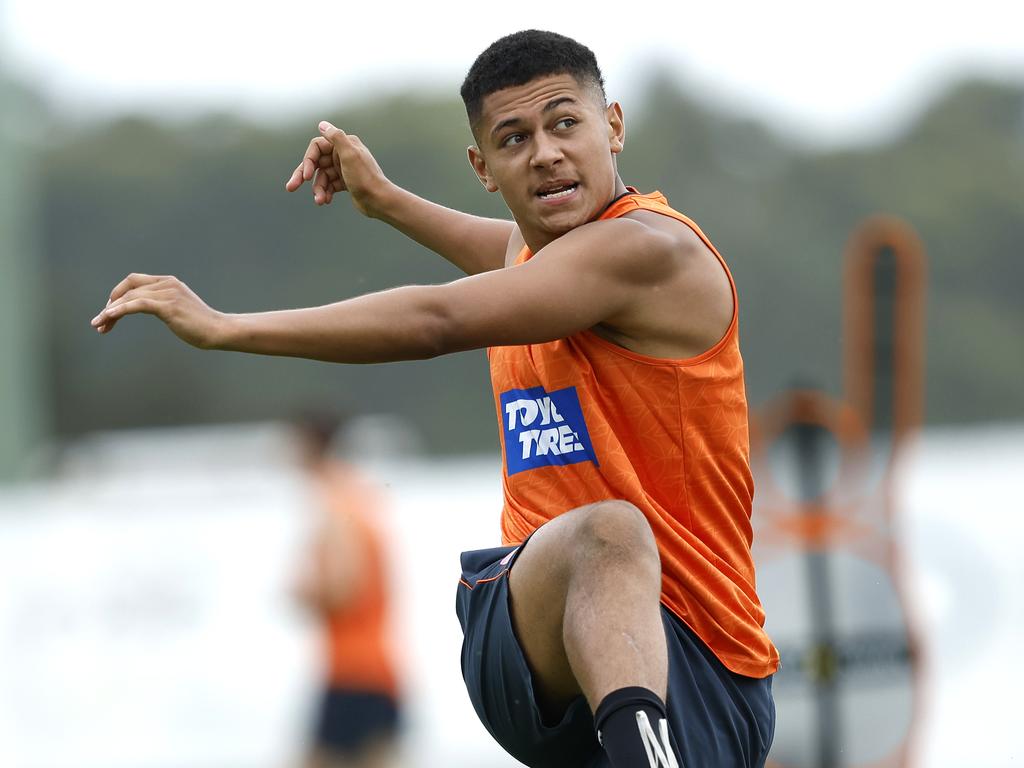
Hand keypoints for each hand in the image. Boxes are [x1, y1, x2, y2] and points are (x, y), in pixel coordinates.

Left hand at [91, 273, 224, 348]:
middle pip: (128, 288)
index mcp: (168, 282)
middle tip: (99, 322)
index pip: (133, 281)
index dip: (117, 295)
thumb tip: (148, 308)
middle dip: (109, 305)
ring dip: (109, 311)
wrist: (218, 330)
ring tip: (98, 325)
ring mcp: (167, 293)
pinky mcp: (168, 306)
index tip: (108, 312)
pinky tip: (109, 317)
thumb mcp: (178, 309)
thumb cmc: (200, 325)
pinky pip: (137, 304)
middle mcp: (166, 284)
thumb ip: (163, 304)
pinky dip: (120, 310)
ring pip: (129, 297)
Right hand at [284, 121, 389, 216]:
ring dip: (318, 189)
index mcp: (344, 144)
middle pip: (316, 163)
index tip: (306, 176)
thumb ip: (336, 138)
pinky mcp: (345, 181)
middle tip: (290, 187)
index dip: (308, 160)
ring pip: (321, 177)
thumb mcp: (350, 155)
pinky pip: (328, 186)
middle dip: (304, 176)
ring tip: (320, 201)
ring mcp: (343, 168)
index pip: (317, 147)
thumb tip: (322, 124)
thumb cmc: (365, 178)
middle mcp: (343, 154)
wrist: (379, 201)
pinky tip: (326, 201)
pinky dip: (325, 193)